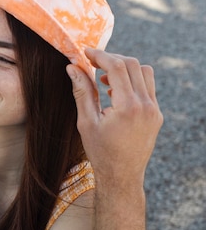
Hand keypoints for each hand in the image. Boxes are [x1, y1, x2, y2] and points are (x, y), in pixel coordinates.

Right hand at [67, 48, 162, 189]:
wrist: (121, 176)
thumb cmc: (100, 152)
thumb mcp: (86, 122)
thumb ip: (82, 92)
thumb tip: (72, 67)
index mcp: (127, 107)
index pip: (117, 66)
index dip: (100, 55)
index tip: (86, 53)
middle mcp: (145, 105)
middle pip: (132, 64)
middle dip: (112, 59)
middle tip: (94, 63)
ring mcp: (154, 110)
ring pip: (144, 72)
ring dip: (125, 69)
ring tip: (106, 79)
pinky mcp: (156, 114)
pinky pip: (148, 87)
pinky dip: (133, 82)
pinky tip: (116, 93)